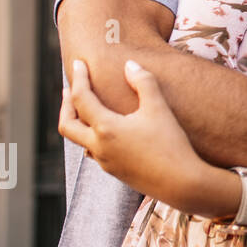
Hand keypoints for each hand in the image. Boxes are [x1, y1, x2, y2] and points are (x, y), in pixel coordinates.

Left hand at [58, 58, 210, 208]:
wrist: (181, 184)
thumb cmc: (171, 144)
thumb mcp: (159, 108)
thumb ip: (144, 82)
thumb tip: (130, 65)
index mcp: (106, 128)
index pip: (81, 98)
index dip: (79, 78)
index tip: (78, 63)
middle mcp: (99, 147)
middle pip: (66, 125)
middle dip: (65, 105)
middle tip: (70, 89)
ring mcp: (105, 162)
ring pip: (80, 140)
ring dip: (79, 122)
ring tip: (87, 109)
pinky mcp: (115, 172)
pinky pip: (94, 151)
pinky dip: (92, 136)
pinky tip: (107, 133)